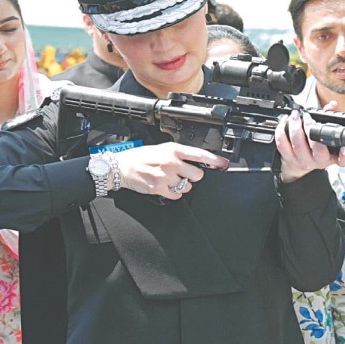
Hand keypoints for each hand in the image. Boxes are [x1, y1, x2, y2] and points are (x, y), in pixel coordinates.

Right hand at [113, 142, 229, 199]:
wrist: (121, 166)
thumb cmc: (141, 157)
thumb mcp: (161, 149)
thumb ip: (179, 154)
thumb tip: (197, 161)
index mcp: (173, 150)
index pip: (199, 154)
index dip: (214, 160)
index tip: (224, 164)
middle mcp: (171, 162)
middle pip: (197, 175)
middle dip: (193, 176)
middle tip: (183, 174)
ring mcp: (165, 176)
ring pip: (187, 186)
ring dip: (182, 185)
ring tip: (170, 179)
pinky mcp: (159, 188)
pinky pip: (177, 195)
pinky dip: (174, 193)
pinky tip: (165, 186)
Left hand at [275, 109, 344, 182]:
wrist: (300, 164)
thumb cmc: (315, 148)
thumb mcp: (326, 136)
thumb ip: (330, 118)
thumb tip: (332, 105)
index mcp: (331, 156)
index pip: (342, 160)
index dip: (344, 156)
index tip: (344, 149)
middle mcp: (318, 161)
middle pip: (317, 149)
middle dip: (310, 128)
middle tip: (307, 117)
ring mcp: (303, 161)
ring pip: (298, 146)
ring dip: (295, 127)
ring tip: (295, 116)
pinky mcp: (288, 158)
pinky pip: (282, 145)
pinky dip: (282, 131)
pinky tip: (285, 121)